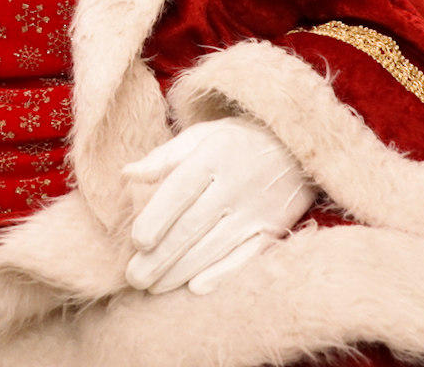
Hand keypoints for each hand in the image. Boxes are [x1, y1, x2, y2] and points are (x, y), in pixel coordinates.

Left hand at [122, 117, 318, 295]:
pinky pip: (247, 256)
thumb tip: (127, 174)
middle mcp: (235, 184)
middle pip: (193, 225)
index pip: (180, 190)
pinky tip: (197, 288)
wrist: (296, 147)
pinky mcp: (274, 229)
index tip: (137, 241)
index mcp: (213, 155)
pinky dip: (223, 273)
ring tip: (153, 287)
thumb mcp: (201, 135)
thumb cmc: (237, 141)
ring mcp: (257, 209)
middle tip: (134, 278)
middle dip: (161, 256)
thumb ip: (164, 156)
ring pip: (214, 246)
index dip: (157, 217)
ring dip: (181, 270)